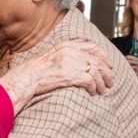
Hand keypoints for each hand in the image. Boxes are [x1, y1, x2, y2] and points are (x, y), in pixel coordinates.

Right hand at [0, 39, 114, 114]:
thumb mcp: (51, 52)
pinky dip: (95, 88)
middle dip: (107, 72)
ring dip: (102, 83)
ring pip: (96, 71)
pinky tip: (94, 93)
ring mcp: (71, 62)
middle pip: (98, 60)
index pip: (92, 46)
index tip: (110, 64)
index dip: (104, 55)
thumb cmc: (36, 68)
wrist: (27, 77)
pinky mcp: (71, 75)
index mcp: (67, 45)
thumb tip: (79, 44)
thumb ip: (65, 48)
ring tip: (104, 91)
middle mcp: (71, 51)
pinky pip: (90, 81)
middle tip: (111, 82)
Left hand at [124, 56, 137, 87]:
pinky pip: (134, 75)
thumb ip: (137, 67)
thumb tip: (130, 65)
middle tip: (121, 67)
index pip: (134, 62)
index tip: (123, 63)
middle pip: (133, 65)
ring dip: (128, 71)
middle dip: (127, 66)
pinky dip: (130, 75)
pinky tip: (126, 76)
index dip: (129, 62)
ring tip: (122, 72)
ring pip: (133, 70)